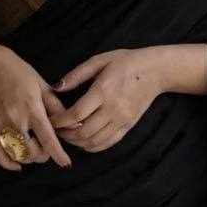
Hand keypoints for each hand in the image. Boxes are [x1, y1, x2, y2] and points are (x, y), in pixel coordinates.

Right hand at [0, 45, 72, 170]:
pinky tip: (17, 164)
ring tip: (35, 152)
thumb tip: (74, 124)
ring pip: (17, 153)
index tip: (66, 164)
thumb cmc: (20, 74)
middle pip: (32, 150)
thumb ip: (57, 107)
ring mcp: (0, 124)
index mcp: (32, 108)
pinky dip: (7, 162)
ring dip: (29, 158)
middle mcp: (16, 118)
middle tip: (48, 150)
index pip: (48, 137)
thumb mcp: (43, 86)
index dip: (58, 154)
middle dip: (44, 155)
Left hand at [49, 47, 165, 153]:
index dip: (59, 121)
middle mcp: (113, 109)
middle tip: (55, 129)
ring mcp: (122, 119)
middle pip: (83, 132)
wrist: (156, 71)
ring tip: (67, 135)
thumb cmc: (126, 62)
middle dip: (65, 134)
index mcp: (103, 91)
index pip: (76, 114)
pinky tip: (83, 140)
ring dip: (77, 142)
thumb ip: (77, 74)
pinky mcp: (128, 126)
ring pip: (94, 141)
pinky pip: (108, 143)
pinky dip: (92, 146)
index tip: (50, 120)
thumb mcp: (100, 60)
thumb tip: (56, 87)